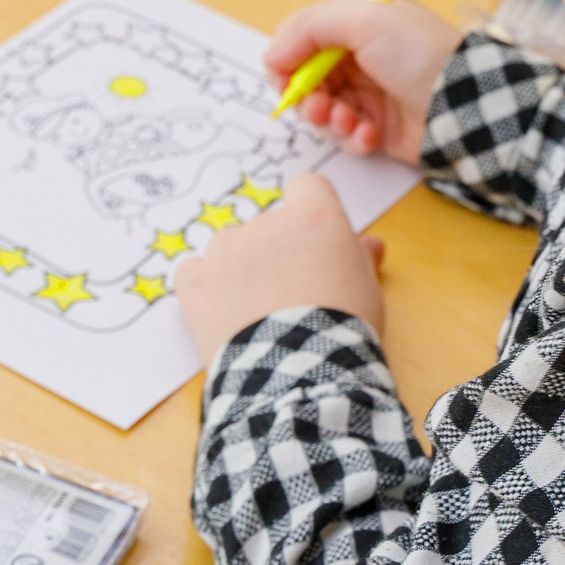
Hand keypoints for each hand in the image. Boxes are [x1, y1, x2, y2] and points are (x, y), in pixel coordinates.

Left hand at [176, 174, 386, 357]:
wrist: (299, 377)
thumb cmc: (344, 332)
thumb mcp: (368, 291)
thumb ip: (360, 258)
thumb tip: (370, 244)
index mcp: (313, 216)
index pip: (307, 187)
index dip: (311, 213)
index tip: (313, 243)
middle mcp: (266, 222)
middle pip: (269, 224)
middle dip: (278, 251)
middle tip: (292, 295)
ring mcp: (225, 249)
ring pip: (232, 249)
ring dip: (242, 271)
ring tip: (259, 316)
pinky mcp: (194, 281)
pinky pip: (196, 273)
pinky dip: (207, 290)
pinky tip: (226, 317)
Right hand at [267, 0, 463, 161]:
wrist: (461, 104)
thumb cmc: (417, 54)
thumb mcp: (363, 17)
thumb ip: (309, 27)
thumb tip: (273, 54)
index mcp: (357, 25)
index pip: (303, 40)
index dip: (288, 60)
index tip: (286, 78)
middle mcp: (360, 58)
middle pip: (307, 79)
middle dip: (307, 96)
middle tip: (319, 105)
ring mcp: (369, 95)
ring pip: (322, 111)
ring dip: (327, 118)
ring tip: (348, 120)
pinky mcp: (378, 129)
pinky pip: (346, 137)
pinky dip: (352, 137)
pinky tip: (370, 134)